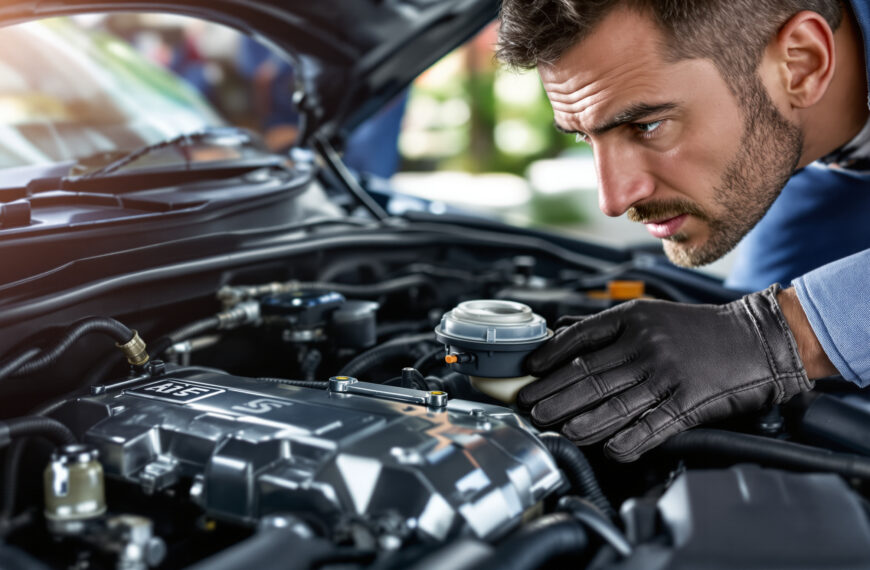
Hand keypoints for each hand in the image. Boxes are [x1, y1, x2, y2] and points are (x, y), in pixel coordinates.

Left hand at [519, 285, 813, 461]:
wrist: (758, 340)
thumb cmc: (698, 330)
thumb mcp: (650, 314)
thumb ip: (606, 326)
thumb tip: (560, 332)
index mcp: (635, 320)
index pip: (581, 337)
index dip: (550, 355)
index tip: (530, 369)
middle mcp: (647, 346)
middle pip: (589, 374)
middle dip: (553, 394)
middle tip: (529, 407)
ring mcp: (668, 376)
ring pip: (613, 403)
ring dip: (579, 420)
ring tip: (554, 428)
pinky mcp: (689, 404)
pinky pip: (652, 426)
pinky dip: (627, 441)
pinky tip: (608, 450)